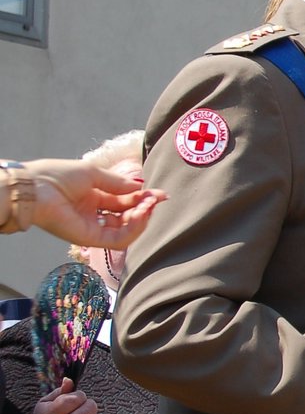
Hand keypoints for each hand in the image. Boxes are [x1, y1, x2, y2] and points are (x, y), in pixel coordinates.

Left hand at [22, 158, 166, 248]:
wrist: (34, 188)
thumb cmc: (57, 176)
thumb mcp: (93, 174)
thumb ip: (118, 184)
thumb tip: (140, 189)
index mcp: (92, 198)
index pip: (124, 201)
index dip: (142, 198)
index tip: (160, 194)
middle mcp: (94, 215)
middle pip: (127, 216)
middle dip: (145, 208)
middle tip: (156, 200)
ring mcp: (92, 228)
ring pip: (126, 231)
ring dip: (141, 219)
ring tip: (147, 207)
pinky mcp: (90, 239)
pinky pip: (119, 240)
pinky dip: (133, 229)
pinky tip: (139, 216)